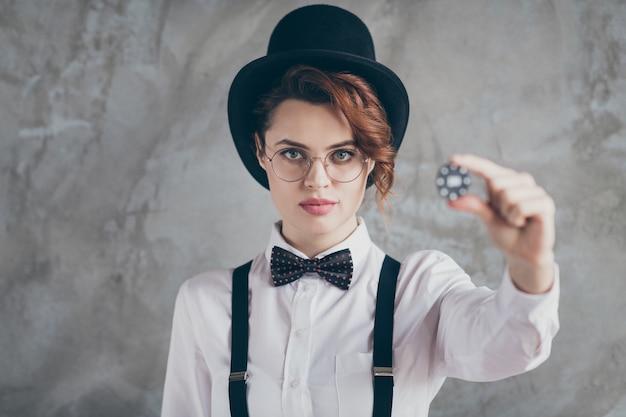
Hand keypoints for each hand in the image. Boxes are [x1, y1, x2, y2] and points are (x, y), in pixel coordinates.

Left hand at [447, 154, 555, 293]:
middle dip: (495, 204)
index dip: (470, 162)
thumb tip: (451, 200)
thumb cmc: (507, 233)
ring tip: (516, 221)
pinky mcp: (545, 203)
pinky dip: (517, 219)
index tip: (452, 159)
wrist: (523, 254)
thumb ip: (473, 205)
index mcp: (506, 182)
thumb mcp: (487, 218)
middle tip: (504, 216)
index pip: (487, 168)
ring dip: (507, 214)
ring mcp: (535, 191)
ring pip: (508, 195)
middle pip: (495, 182)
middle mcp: (522, 182)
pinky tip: (524, 223)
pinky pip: (521, 206)